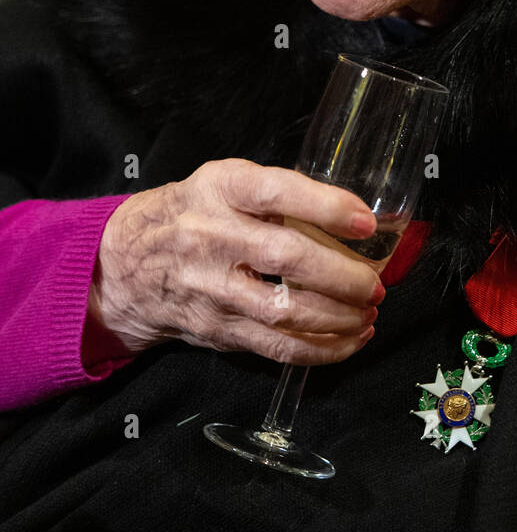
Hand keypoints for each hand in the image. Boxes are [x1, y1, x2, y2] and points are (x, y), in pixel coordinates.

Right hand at [88, 159, 383, 366]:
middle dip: (342, 275)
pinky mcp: (216, 329)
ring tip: (369, 313)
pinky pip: (274, 347)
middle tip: (376, 283)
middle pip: (286, 258)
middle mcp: (212, 237)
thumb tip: (352, 218)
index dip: (326, 207)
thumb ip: (278, 195)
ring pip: (283, 311)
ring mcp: (212, 288)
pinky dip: (319, 349)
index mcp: (221, 190)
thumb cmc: (194, 213)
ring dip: (338, 318)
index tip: (365, 222)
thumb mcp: (225, 183)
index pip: (277, 194)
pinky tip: (349, 340)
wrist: (126, 265)